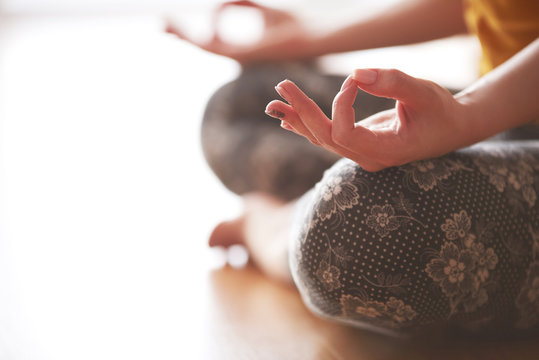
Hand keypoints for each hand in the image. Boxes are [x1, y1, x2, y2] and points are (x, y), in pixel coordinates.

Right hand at [165, 1, 310, 64]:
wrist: (314, 34)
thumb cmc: (294, 22)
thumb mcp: (261, 9)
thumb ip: (240, 4)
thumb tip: (217, 5)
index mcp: (247, 47)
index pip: (215, 39)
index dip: (195, 30)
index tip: (177, 20)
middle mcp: (242, 54)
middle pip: (206, 45)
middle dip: (184, 35)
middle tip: (162, 25)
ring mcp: (242, 57)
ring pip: (206, 48)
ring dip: (185, 36)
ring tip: (166, 24)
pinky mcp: (244, 56)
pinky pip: (214, 46)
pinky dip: (197, 36)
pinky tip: (184, 28)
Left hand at [265, 69, 472, 171]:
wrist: (451, 130)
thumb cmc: (441, 111)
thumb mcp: (423, 93)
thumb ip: (393, 82)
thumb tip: (356, 73)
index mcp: (386, 151)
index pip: (345, 134)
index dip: (340, 106)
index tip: (354, 80)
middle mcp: (369, 158)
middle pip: (325, 137)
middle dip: (303, 110)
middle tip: (282, 85)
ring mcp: (362, 154)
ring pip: (322, 139)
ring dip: (298, 118)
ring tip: (274, 101)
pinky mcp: (358, 145)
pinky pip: (328, 138)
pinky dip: (306, 125)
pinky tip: (286, 117)